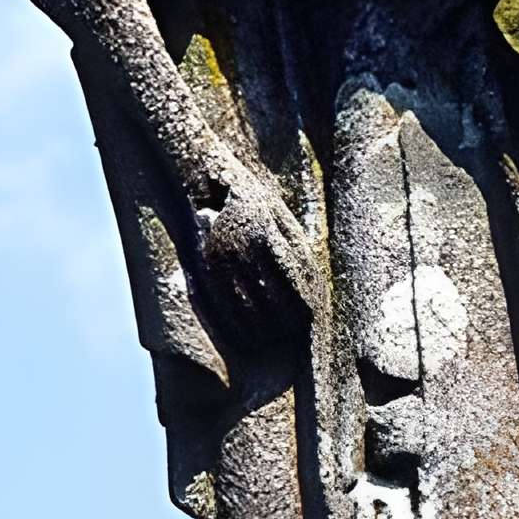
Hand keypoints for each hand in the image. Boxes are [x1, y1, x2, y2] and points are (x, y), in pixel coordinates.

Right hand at [197, 170, 316, 342]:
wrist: (203, 179)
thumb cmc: (251, 198)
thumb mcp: (280, 214)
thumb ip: (297, 246)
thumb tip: (315, 285)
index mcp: (268, 234)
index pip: (293, 283)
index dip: (302, 307)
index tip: (309, 319)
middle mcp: (244, 249)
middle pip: (271, 301)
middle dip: (284, 324)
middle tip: (292, 334)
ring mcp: (222, 260)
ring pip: (247, 309)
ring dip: (262, 331)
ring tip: (271, 340)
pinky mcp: (205, 268)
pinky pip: (222, 306)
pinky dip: (236, 327)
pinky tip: (246, 337)